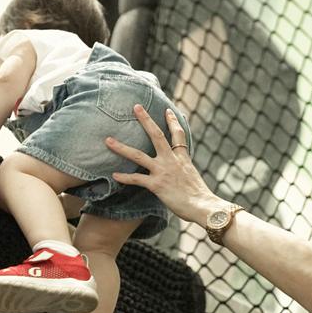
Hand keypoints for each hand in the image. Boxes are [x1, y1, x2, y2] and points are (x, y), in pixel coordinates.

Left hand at [105, 105, 224, 224]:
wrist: (203, 206)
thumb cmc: (200, 197)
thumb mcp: (193, 177)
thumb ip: (184, 172)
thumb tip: (181, 175)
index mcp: (182, 157)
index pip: (178, 134)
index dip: (173, 121)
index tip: (167, 111)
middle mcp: (171, 160)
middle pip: (156, 134)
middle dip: (145, 120)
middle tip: (136, 107)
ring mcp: (163, 171)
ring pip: (138, 155)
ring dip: (122, 147)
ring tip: (108, 140)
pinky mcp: (157, 184)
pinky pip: (137, 179)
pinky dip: (125, 177)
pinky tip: (114, 175)